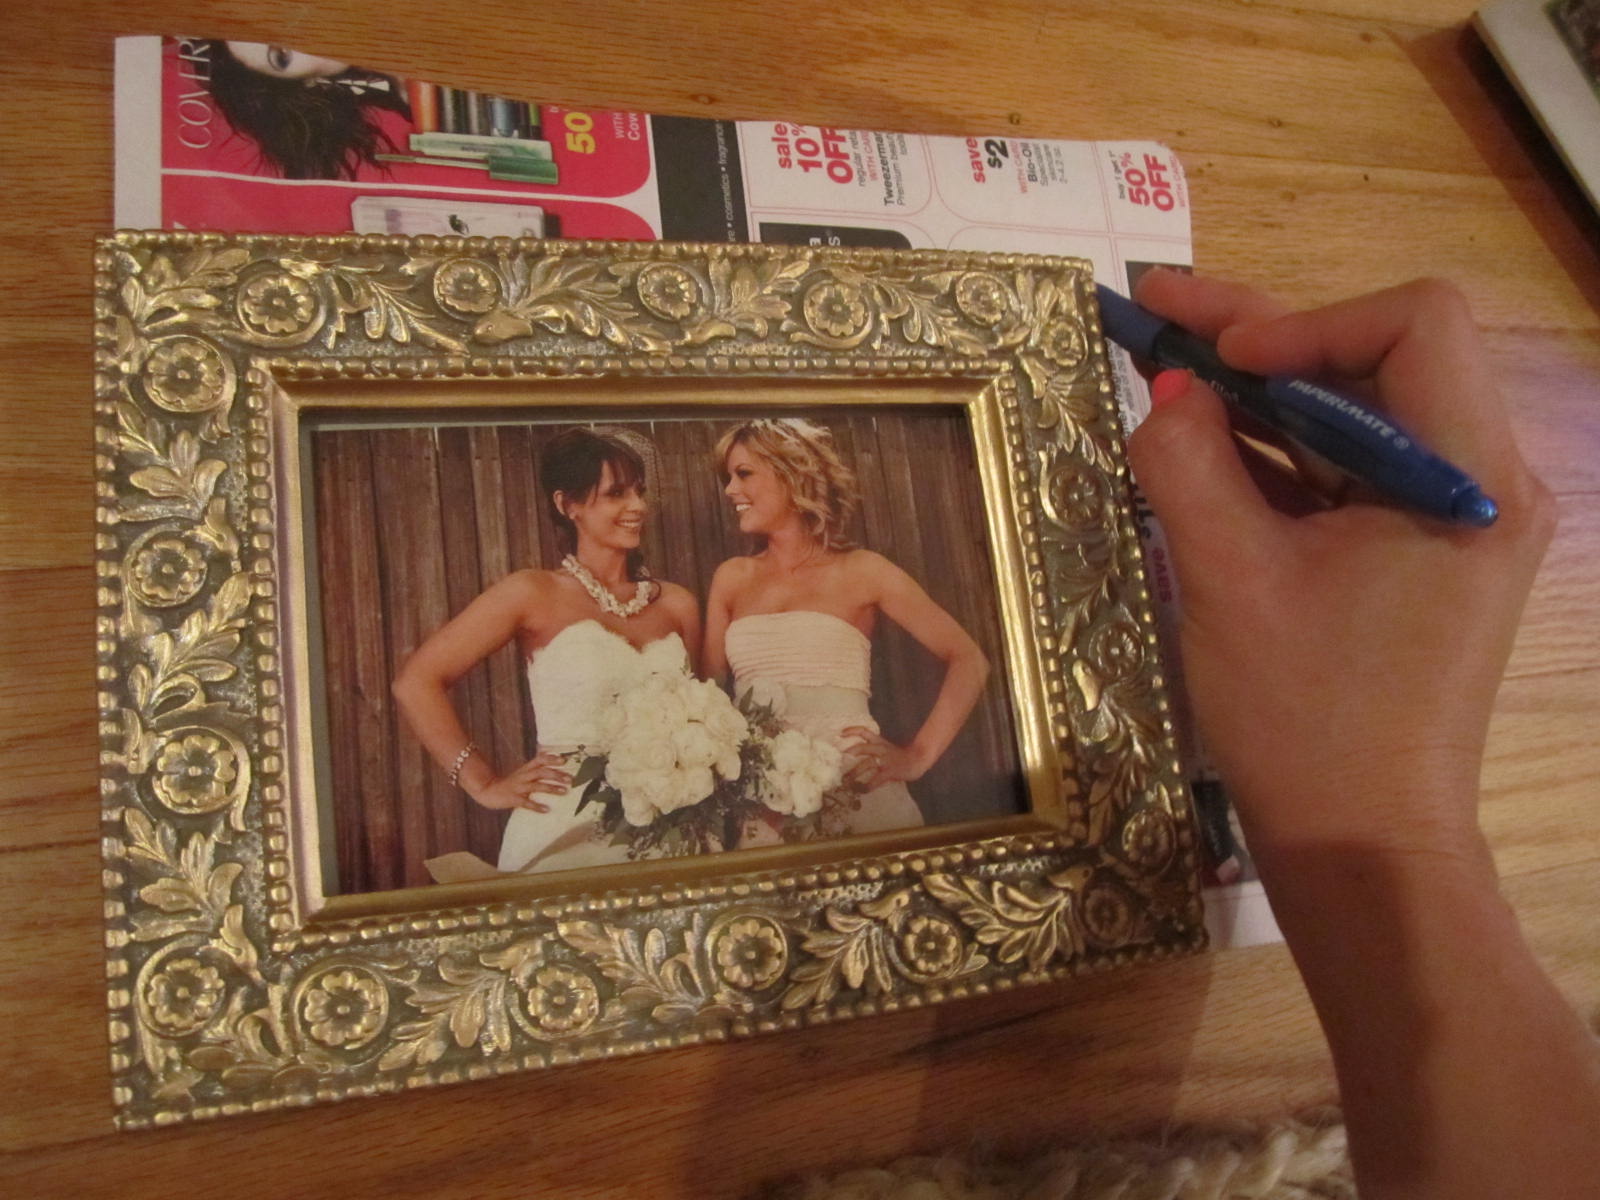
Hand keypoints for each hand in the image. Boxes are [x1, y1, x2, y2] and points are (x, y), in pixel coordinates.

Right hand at [467, 751, 571, 812]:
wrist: (487, 790)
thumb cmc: (509, 782)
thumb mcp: (522, 772)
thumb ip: (535, 768)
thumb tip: (552, 762)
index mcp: (525, 769)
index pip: (540, 760)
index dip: (552, 759)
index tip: (564, 760)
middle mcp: (523, 776)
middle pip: (541, 772)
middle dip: (557, 775)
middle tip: (571, 779)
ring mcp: (518, 787)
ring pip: (536, 785)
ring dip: (551, 788)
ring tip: (564, 792)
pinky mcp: (513, 799)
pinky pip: (526, 802)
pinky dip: (537, 806)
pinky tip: (547, 810)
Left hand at [841, 726, 927, 789]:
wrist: (918, 760)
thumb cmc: (901, 756)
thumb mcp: (886, 749)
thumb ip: (873, 750)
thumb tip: (855, 754)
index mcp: (879, 742)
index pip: (864, 732)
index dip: (852, 731)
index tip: (841, 733)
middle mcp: (881, 749)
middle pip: (863, 747)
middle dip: (850, 753)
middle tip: (838, 761)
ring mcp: (885, 760)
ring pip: (867, 764)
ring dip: (855, 773)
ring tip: (846, 781)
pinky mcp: (890, 771)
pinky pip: (876, 779)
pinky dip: (867, 786)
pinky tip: (862, 791)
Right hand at [1125, 272, 1553, 866]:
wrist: (1361, 846)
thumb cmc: (1305, 720)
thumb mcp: (1228, 581)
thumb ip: (1188, 464)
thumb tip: (1170, 388)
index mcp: (1470, 479)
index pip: (1415, 324)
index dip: (1305, 320)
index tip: (1218, 359)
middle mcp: (1485, 483)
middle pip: (1380, 359)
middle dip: (1262, 338)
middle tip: (1157, 310)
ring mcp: (1455, 520)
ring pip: (1358, 413)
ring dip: (1262, 394)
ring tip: (1162, 368)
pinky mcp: (1421, 554)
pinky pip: (1350, 472)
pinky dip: (1278, 454)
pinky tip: (1201, 443)